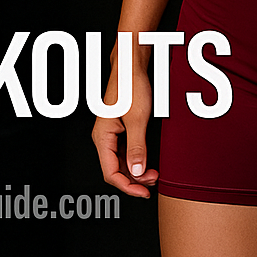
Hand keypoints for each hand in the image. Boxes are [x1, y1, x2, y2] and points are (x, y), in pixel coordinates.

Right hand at [92, 61, 158, 198]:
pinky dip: (136, 159)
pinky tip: (147, 161)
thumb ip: (136, 147)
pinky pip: (124, 151)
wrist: (132, 64)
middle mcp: (103, 136)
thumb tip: (136, 172)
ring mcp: (111, 132)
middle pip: (115, 169)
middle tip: (153, 181)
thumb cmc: (131, 85)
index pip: (111, 173)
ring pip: (120, 161)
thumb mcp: (137, 119)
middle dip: (134, 180)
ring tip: (153, 173)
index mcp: (102, 136)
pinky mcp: (119, 127)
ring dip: (136, 170)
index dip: (128, 187)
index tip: (144, 192)